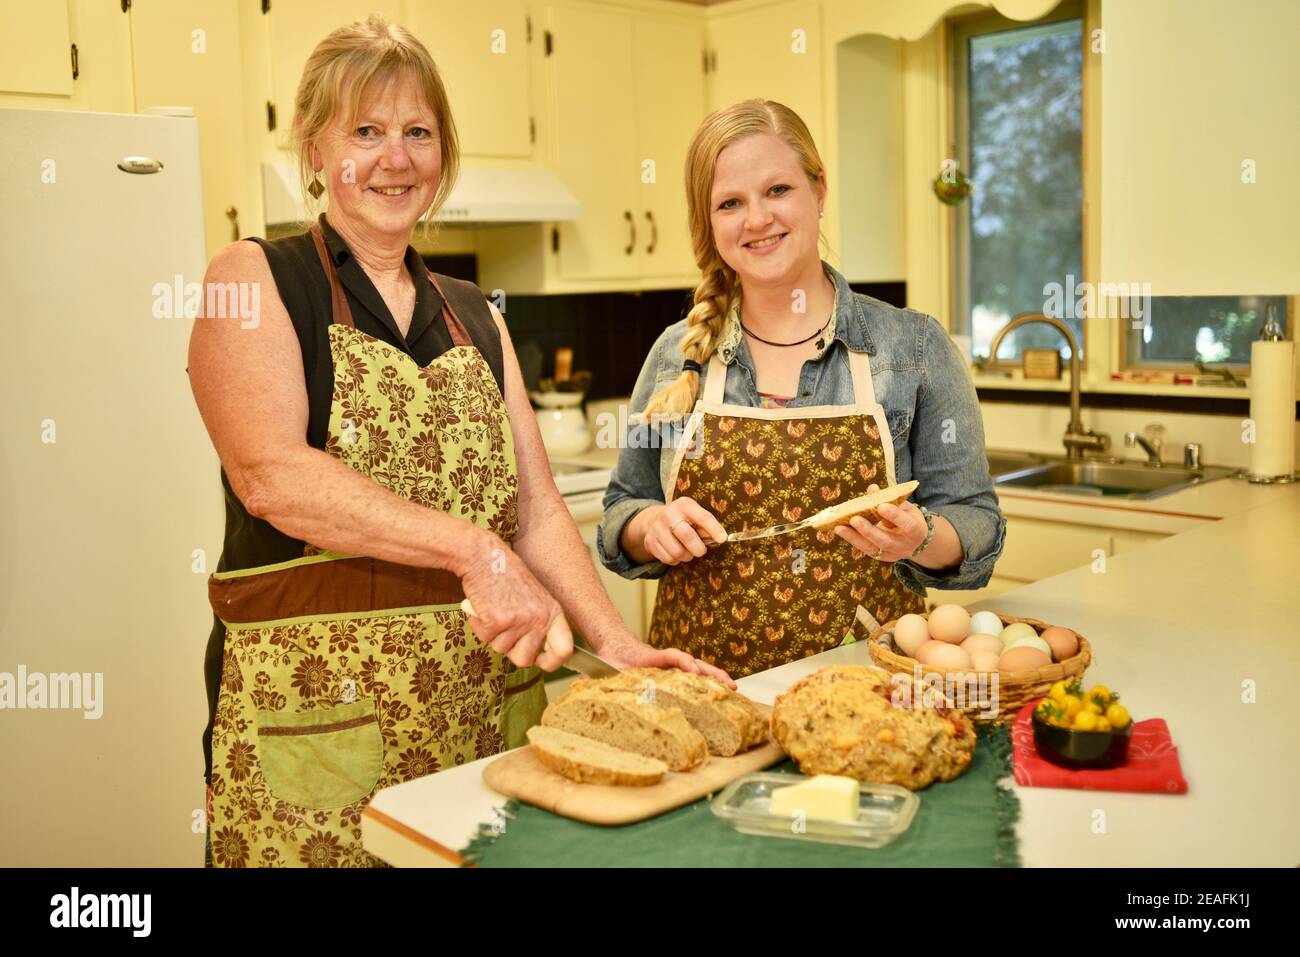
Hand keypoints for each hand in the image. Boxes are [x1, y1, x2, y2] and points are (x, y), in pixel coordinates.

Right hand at [460, 532, 573, 671]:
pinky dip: (478, 626)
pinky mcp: (498, 620)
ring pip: (501, 649)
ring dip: (492, 634)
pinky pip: (484, 638)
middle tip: (503, 628)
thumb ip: (539, 624)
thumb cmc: (507, 577)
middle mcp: (540, 618)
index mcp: (553, 612)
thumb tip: (538, 656)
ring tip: (493, 609)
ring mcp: (520, 620)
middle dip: (510, 650)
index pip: (564, 650)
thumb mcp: (535, 598)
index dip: (552, 663)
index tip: (539, 661)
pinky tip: (482, 607)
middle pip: (525, 660)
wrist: (484, 556)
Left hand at [595, 633, 736, 689]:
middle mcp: (664, 662)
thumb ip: (591, 675)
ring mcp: (670, 666)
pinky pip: (693, 676)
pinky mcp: (673, 672)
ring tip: (733, 689)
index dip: (680, 661)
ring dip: (715, 677)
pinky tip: (721, 692)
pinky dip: (708, 682)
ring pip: (697, 669)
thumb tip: (578, 684)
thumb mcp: (598, 668)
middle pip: (691, 662)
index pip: (668, 656)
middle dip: (710, 673)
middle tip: (728, 684)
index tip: (690, 667)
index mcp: (647, 659)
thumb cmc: (607, 660)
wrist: (612, 646)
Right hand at [642, 497, 726, 565]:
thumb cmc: (683, 519)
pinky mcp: (650, 542)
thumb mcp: (694, 515)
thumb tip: (719, 538)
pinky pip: (668, 559)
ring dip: (687, 556)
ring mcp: (657, 528)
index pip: (702, 517)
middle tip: (701, 550)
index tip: (722, 539)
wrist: (655, 520)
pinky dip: (676, 560)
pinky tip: (675, 551)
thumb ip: (706, 525)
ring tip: (687, 551)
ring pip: (678, 552)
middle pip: (687, 537)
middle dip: (699, 549)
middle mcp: (668, 514)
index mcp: (684, 505)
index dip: (714, 529)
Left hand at [834, 484, 926, 562]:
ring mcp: (891, 554)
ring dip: (853, 537)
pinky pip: (865, 549)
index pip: (907, 525)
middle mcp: (904, 546)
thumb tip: (872, 489)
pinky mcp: (880, 557)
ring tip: (838, 527)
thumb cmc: (908, 517)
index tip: (881, 506)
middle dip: (868, 530)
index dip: (894, 516)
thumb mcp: (904, 506)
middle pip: (885, 541)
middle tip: (854, 519)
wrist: (915, 540)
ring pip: (871, 548)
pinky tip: (840, 530)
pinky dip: (852, 539)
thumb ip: (889, 499)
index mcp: (916, 531)